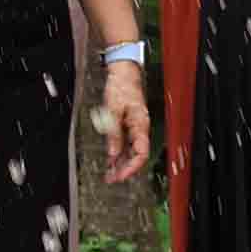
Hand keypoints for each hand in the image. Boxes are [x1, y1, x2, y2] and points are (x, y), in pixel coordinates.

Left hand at [94, 59, 150, 182]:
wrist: (123, 72)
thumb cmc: (122, 86)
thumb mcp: (113, 110)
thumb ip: (113, 132)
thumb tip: (112, 152)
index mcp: (141, 125)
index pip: (141, 153)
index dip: (132, 167)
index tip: (121, 176)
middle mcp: (139, 128)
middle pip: (136, 155)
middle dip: (124, 169)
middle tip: (112, 179)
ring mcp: (134, 126)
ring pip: (129, 150)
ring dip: (120, 162)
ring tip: (109, 174)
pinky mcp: (127, 123)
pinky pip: (124, 142)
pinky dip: (117, 152)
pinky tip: (110, 159)